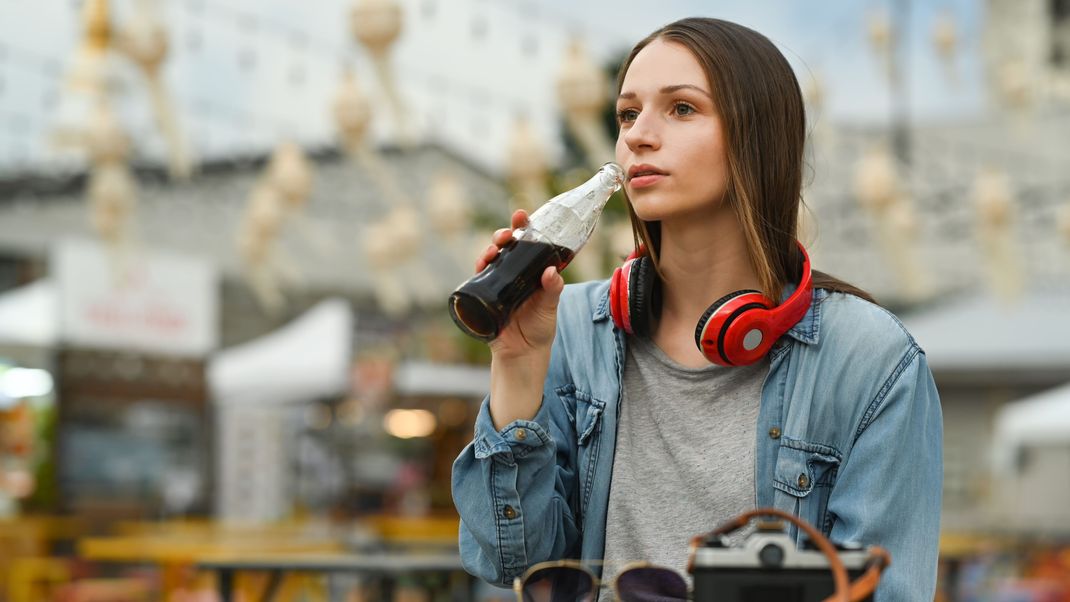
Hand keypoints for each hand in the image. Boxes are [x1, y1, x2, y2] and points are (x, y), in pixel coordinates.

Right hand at [475, 210, 564, 358]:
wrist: (522, 354)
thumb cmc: (539, 329)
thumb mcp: (549, 307)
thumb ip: (552, 290)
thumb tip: (551, 271)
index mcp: (531, 271)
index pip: (527, 243)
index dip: (523, 227)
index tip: (521, 215)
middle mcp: (513, 273)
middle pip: (506, 247)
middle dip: (503, 235)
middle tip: (506, 235)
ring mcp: (497, 283)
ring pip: (490, 259)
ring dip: (489, 250)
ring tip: (493, 250)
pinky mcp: (484, 296)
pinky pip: (478, 278)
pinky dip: (478, 268)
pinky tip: (481, 264)